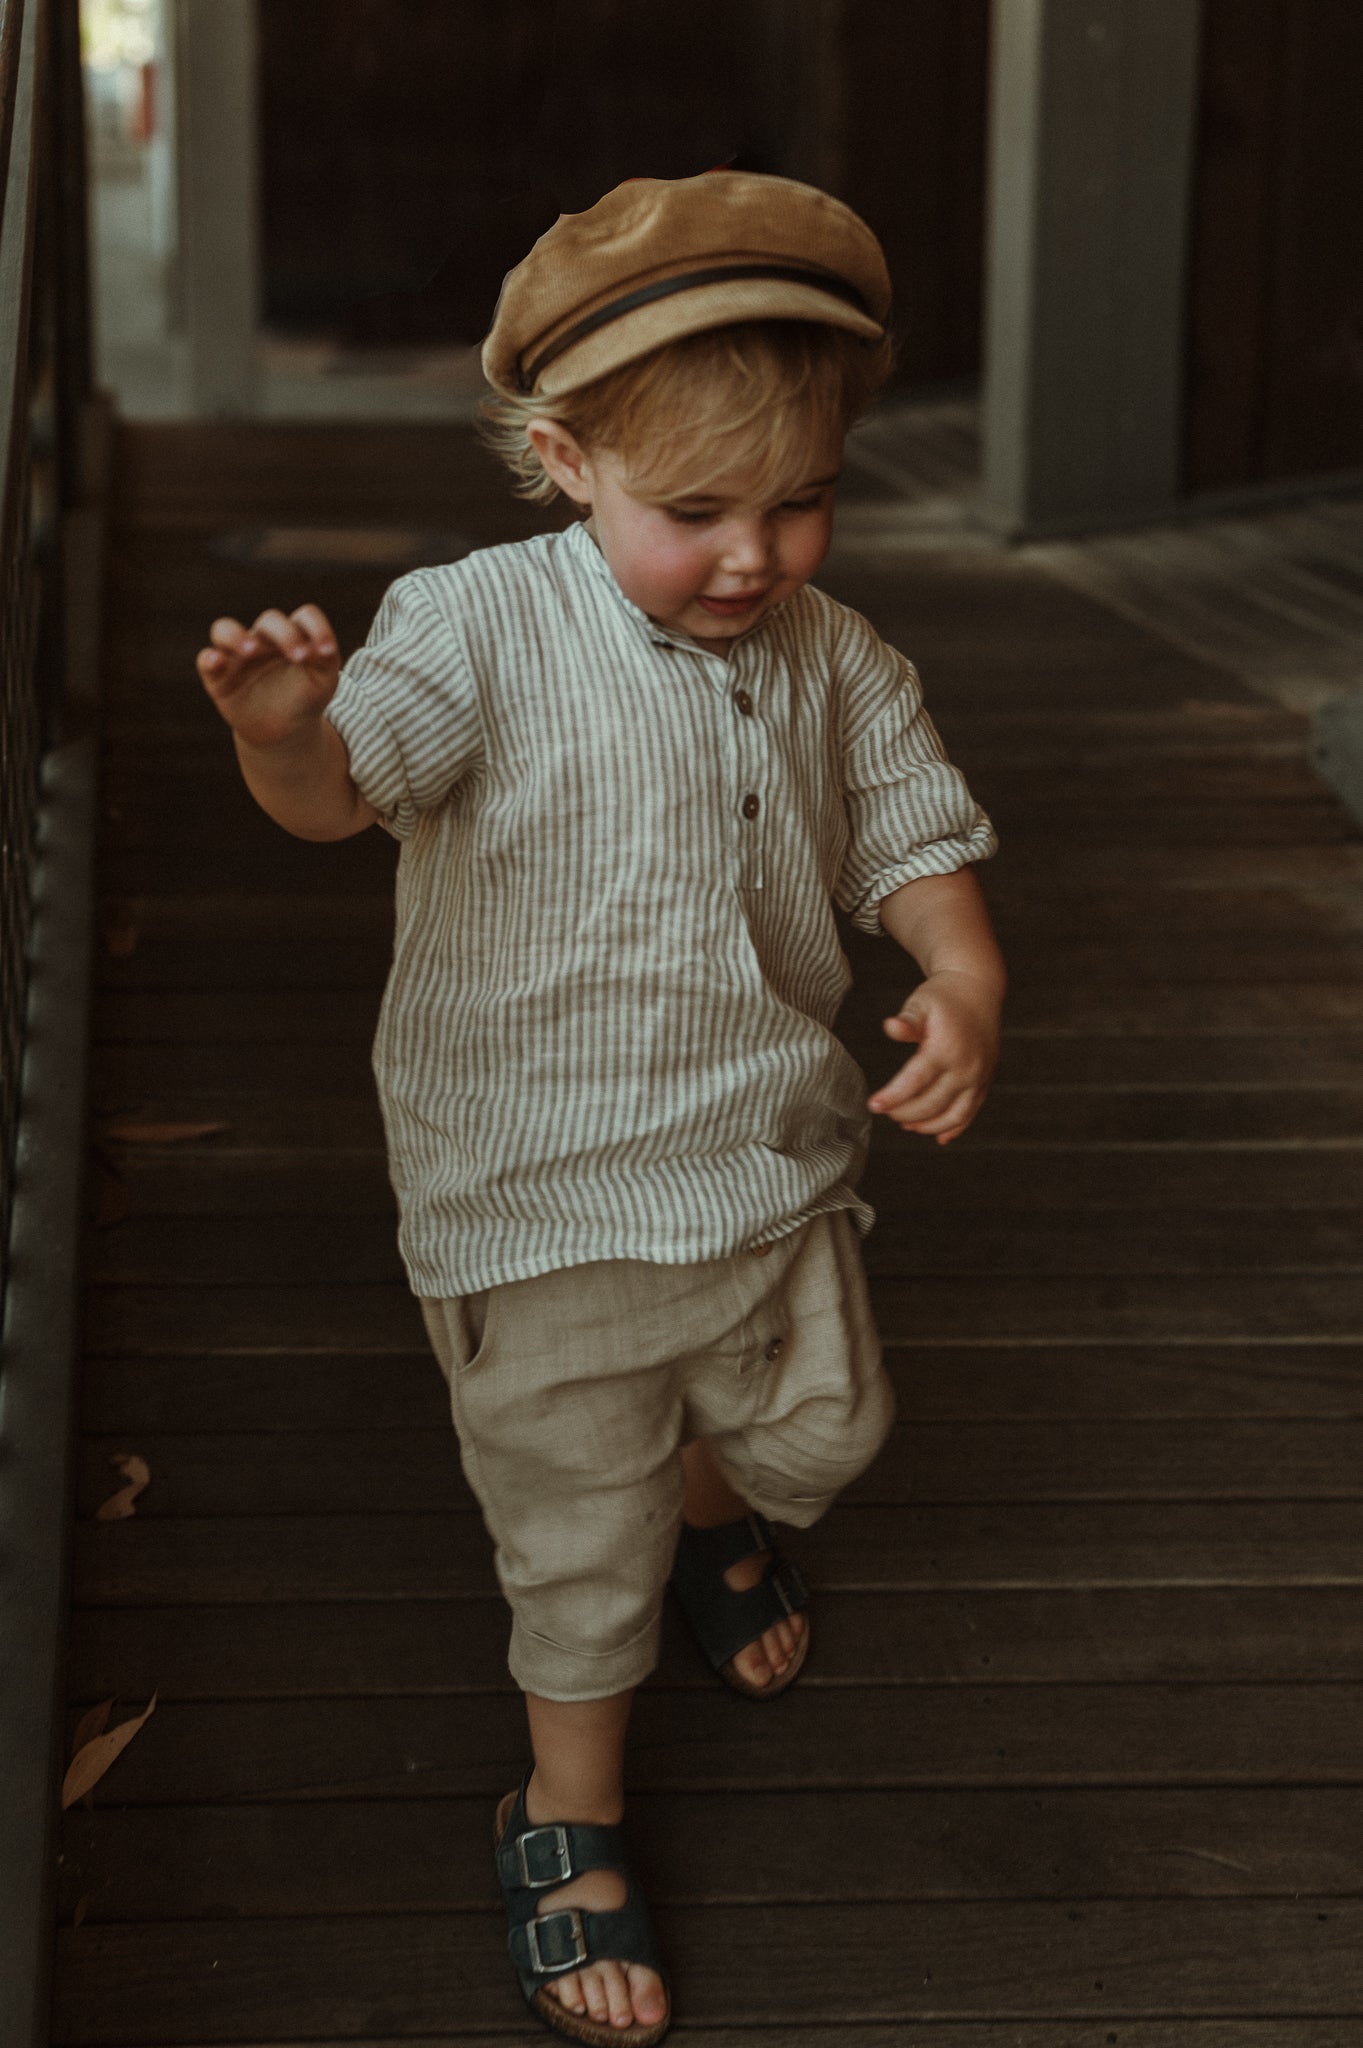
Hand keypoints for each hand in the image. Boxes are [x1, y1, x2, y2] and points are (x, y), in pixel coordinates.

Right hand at [196, 603, 340, 748]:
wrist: (285, 731)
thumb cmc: (305, 698)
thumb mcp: (323, 682)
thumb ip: (326, 660)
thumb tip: (324, 648)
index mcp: (294, 634)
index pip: (305, 617)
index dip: (317, 628)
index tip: (327, 652)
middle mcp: (263, 638)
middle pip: (270, 621)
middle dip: (285, 635)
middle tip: (299, 656)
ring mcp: (238, 655)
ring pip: (225, 629)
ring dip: (236, 636)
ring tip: (250, 651)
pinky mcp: (218, 676)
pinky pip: (206, 660)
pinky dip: (209, 658)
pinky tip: (216, 661)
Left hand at [867, 968, 1001, 1144]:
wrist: (979, 991)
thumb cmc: (944, 998)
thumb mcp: (921, 1003)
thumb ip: (907, 1021)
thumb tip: (890, 1026)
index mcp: (946, 1049)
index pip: (916, 1081)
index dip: (893, 1097)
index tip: (873, 1105)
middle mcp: (966, 1067)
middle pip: (932, 1103)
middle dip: (905, 1112)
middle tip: (885, 1111)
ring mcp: (978, 1077)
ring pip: (954, 1115)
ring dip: (928, 1126)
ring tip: (906, 1124)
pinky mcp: (985, 1081)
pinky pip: (971, 1112)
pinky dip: (955, 1127)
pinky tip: (938, 1136)